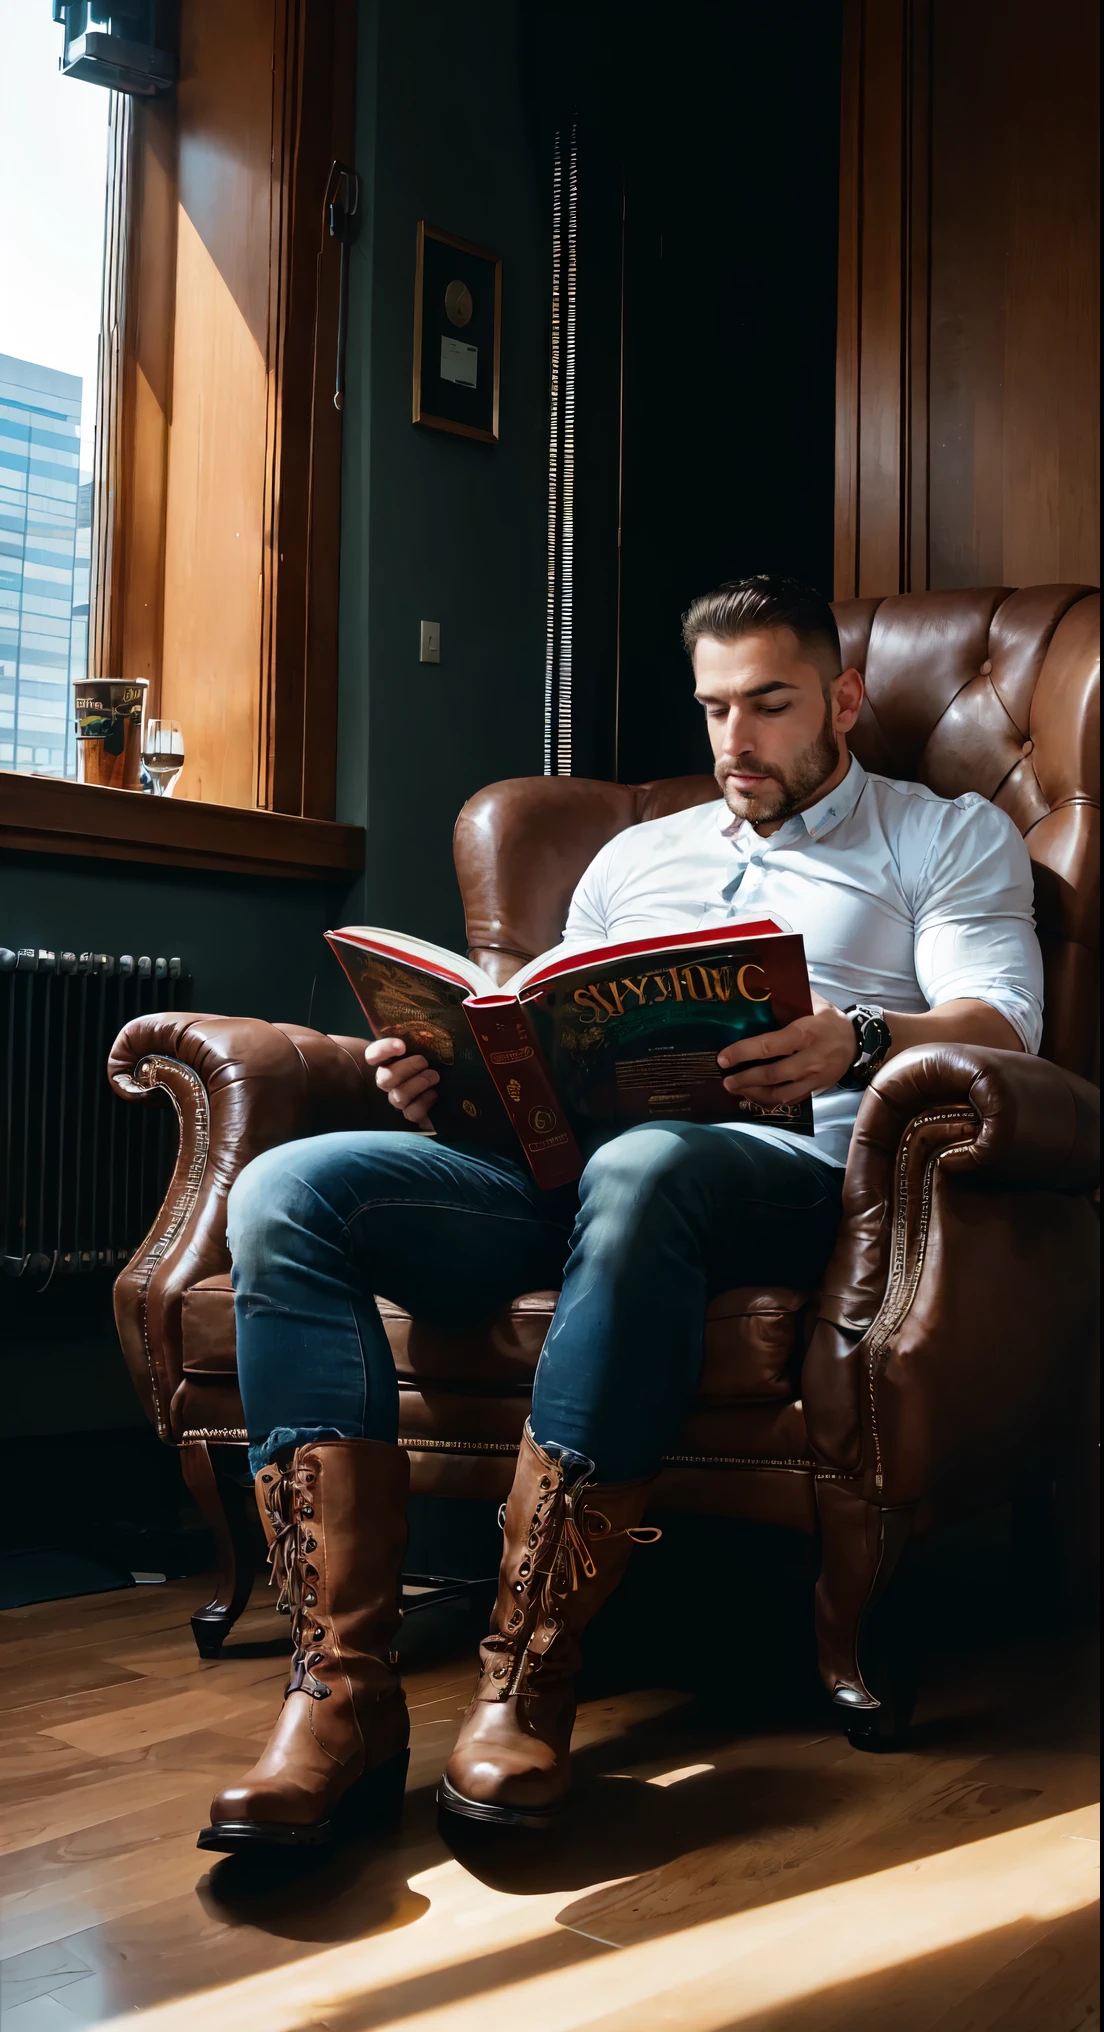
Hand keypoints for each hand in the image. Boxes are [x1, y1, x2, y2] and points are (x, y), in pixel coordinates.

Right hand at [365, 1036, 439, 1123]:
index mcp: (391, 1060)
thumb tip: (429, 1031)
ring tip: (434, 1076)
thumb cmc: (441, 1062)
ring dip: (416, 1084)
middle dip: (405, 1068)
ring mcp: (400, 1099)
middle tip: (423, 1061)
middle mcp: (391, 1081)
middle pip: (384, 1078)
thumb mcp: (434, 1049)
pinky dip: (423, 1102)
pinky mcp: (413, 1114)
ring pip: (397, 1097)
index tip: (401, 1046)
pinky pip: (411, 1112)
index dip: (382, 1050)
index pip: (374, 1055)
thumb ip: (424, 1042)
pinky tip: (434, 1094)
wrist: (456, 1088)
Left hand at [717, 992, 857, 1106]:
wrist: (857, 1042)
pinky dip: (770, 1101)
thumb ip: (788, 999)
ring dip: (755, 1094)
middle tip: (726, 1080)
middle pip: (774, 1074)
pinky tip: (754, 1096)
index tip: (724, 1057)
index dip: (744, 1052)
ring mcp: (814, 1078)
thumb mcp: (813, 1003)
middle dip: (746, 1079)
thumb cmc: (829, 1019)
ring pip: (781, 1093)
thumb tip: (756, 987)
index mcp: (807, 1033)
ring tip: (736, 1090)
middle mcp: (811, 1058)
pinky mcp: (816, 1090)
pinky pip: (790, 1100)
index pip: (770, 1046)